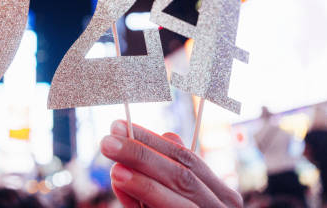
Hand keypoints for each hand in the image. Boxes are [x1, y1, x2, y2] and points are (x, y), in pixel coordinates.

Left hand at [100, 120, 242, 207]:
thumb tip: (163, 135)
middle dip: (142, 153)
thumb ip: (162, 177)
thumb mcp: (172, 202)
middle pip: (181, 173)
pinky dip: (146, 198)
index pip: (186, 158)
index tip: (118, 126)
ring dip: (143, 178)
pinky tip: (124, 187)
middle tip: (108, 141)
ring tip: (114, 167)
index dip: (151, 140)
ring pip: (179, 195)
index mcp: (219, 193)